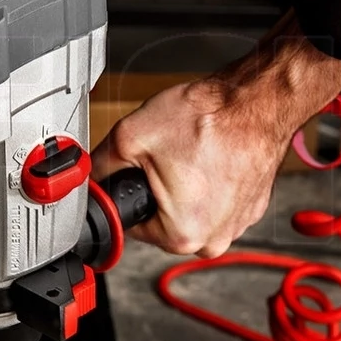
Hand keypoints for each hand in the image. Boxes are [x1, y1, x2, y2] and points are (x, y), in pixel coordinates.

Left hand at [90, 11, 340, 257]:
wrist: (256, 101)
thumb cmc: (210, 119)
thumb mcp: (130, 138)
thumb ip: (98, 166)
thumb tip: (84, 178)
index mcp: (182, 235)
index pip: (132, 226)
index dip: (126, 193)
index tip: (137, 173)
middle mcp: (212, 239)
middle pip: (160, 220)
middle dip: (155, 188)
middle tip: (164, 157)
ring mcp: (235, 225)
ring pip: (188, 210)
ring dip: (183, 185)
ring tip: (190, 154)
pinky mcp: (249, 209)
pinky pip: (214, 202)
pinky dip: (208, 182)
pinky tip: (208, 156)